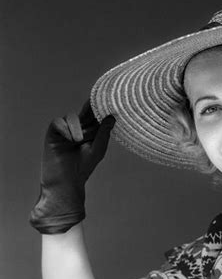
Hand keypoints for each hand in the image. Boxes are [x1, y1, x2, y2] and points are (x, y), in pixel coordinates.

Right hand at [29, 99, 115, 233]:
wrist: (66, 182)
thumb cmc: (83, 168)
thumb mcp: (98, 149)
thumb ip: (104, 133)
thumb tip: (111, 117)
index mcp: (90, 132)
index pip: (96, 115)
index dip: (100, 107)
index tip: (109, 96)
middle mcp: (78, 128)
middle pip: (84, 112)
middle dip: (90, 109)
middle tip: (98, 102)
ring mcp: (65, 130)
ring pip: (72, 116)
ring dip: (77, 128)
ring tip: (78, 141)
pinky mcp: (53, 133)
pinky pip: (59, 122)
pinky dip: (66, 129)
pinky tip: (69, 140)